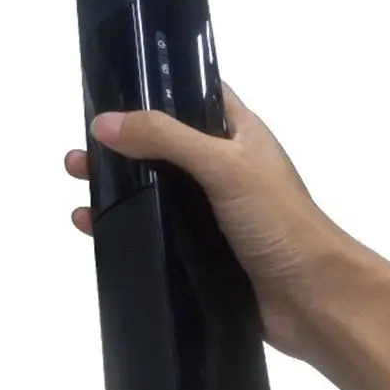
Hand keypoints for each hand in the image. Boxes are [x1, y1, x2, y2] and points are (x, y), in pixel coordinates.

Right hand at [65, 85, 335, 359]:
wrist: (312, 301)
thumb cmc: (278, 222)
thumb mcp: (223, 166)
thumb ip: (165, 139)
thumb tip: (102, 124)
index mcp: (238, 136)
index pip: (194, 96)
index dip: (157, 88)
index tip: (111, 89)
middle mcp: (221, 169)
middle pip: (160, 146)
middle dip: (119, 145)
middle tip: (79, 152)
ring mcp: (209, 213)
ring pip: (151, 190)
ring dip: (114, 186)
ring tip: (77, 185)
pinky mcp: (198, 251)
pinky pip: (151, 231)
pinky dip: (121, 225)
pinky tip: (91, 227)